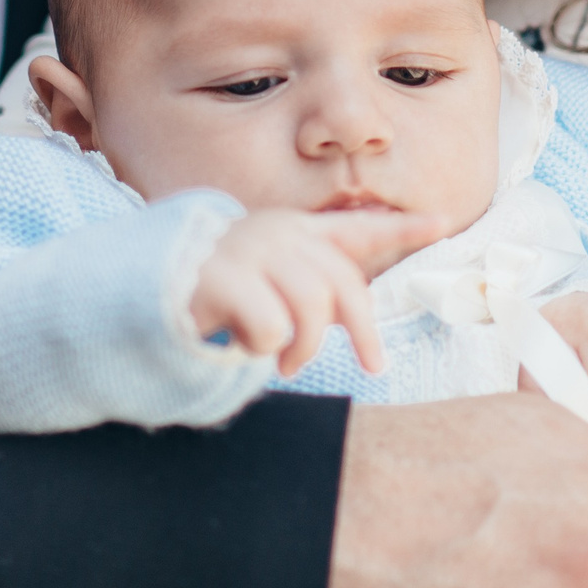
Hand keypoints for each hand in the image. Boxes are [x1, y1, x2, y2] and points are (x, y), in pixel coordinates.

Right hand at [189, 208, 440, 377]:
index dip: (402, 226)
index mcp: (292, 231)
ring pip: (311, 305)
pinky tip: (239, 344)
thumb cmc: (215, 296)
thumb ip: (308, 284)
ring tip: (285, 361)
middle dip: (364, 328)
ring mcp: (246, 250)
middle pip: (343, 282)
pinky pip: (269, 327)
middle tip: (374, 365)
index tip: (445, 222)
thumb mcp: (270, 283)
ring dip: (304, 346)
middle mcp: (274, 232)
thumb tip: (350, 314)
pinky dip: (262, 348)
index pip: (356, 226)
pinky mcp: (220, 277)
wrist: (141, 292)